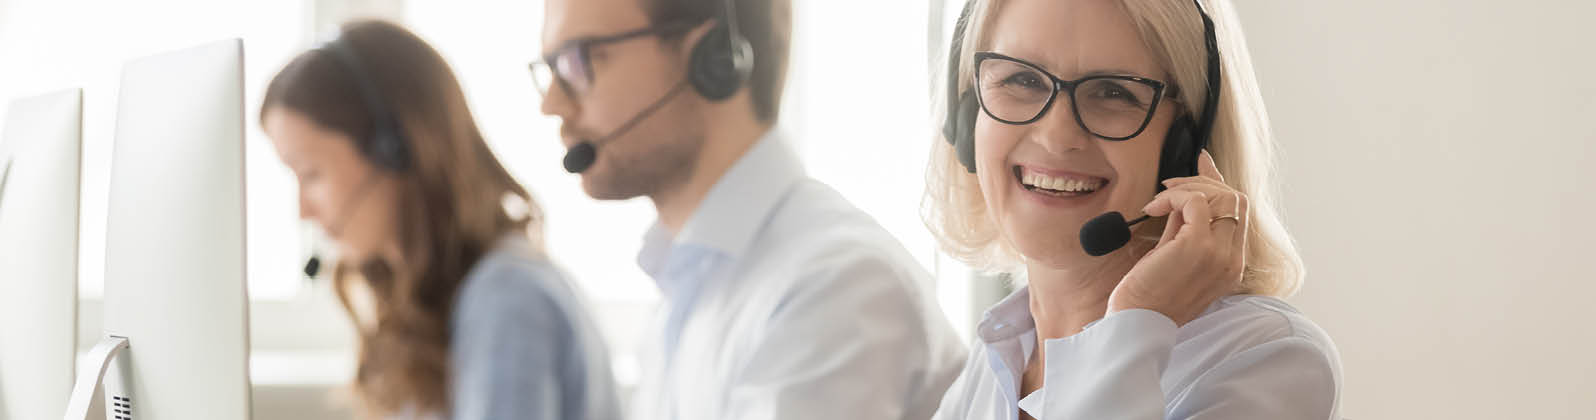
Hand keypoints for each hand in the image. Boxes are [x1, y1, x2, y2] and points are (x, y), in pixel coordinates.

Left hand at [1106, 150, 1248, 325]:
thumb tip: (1187, 194)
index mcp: (1231, 264)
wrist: (1136, 323)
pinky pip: (1195, 201)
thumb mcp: (1175, 255)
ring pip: (1221, 195)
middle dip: (1202, 182)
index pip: (1238, 212)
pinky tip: (1154, 209)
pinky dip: (1174, 196)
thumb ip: (1186, 226)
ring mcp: (1219, 254)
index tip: (1202, 163)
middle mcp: (1233, 260)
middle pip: (1235, 199)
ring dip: (1187, 188)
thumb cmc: (1149, 293)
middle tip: (1169, 187)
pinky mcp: (1199, 247)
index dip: (1220, 182)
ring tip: (1159, 202)